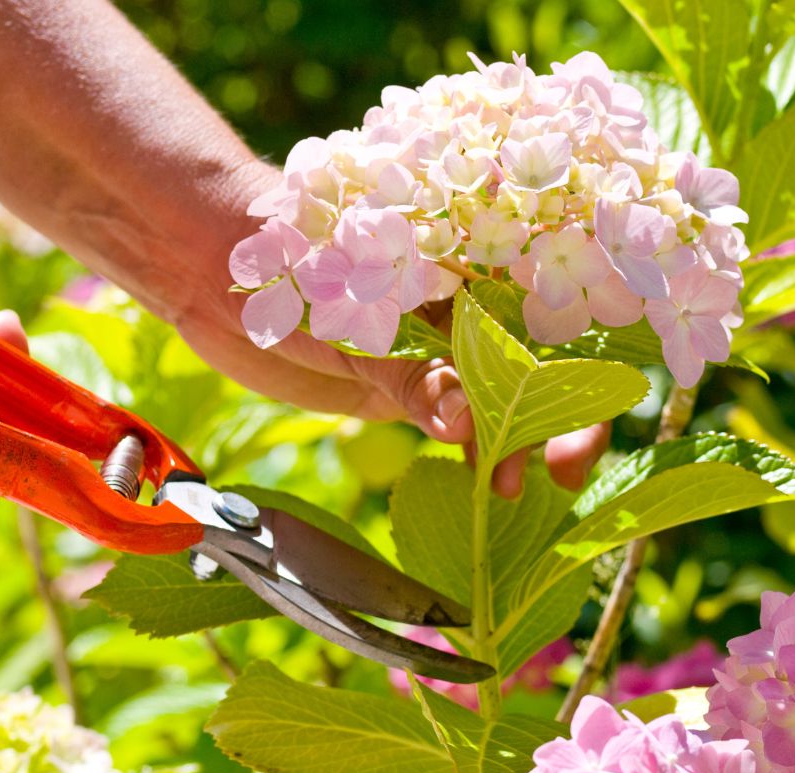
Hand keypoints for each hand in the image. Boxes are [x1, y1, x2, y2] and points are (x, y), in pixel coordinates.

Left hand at [175, 162, 611, 498]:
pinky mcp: (406, 384)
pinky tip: (483, 480)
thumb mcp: (354, 319)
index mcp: (471, 264)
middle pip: (538, 361)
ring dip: (515, 441)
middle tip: (564, 473)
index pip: (550, 313)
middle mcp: (466, 306)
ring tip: (509, 487)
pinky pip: (456, 419)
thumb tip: (466, 425)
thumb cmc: (291, 264)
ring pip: (502, 397)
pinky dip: (474, 449)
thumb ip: (411, 373)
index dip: (578, 366)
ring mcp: (438, 349)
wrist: (216, 270)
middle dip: (557, 415)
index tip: (576, 419)